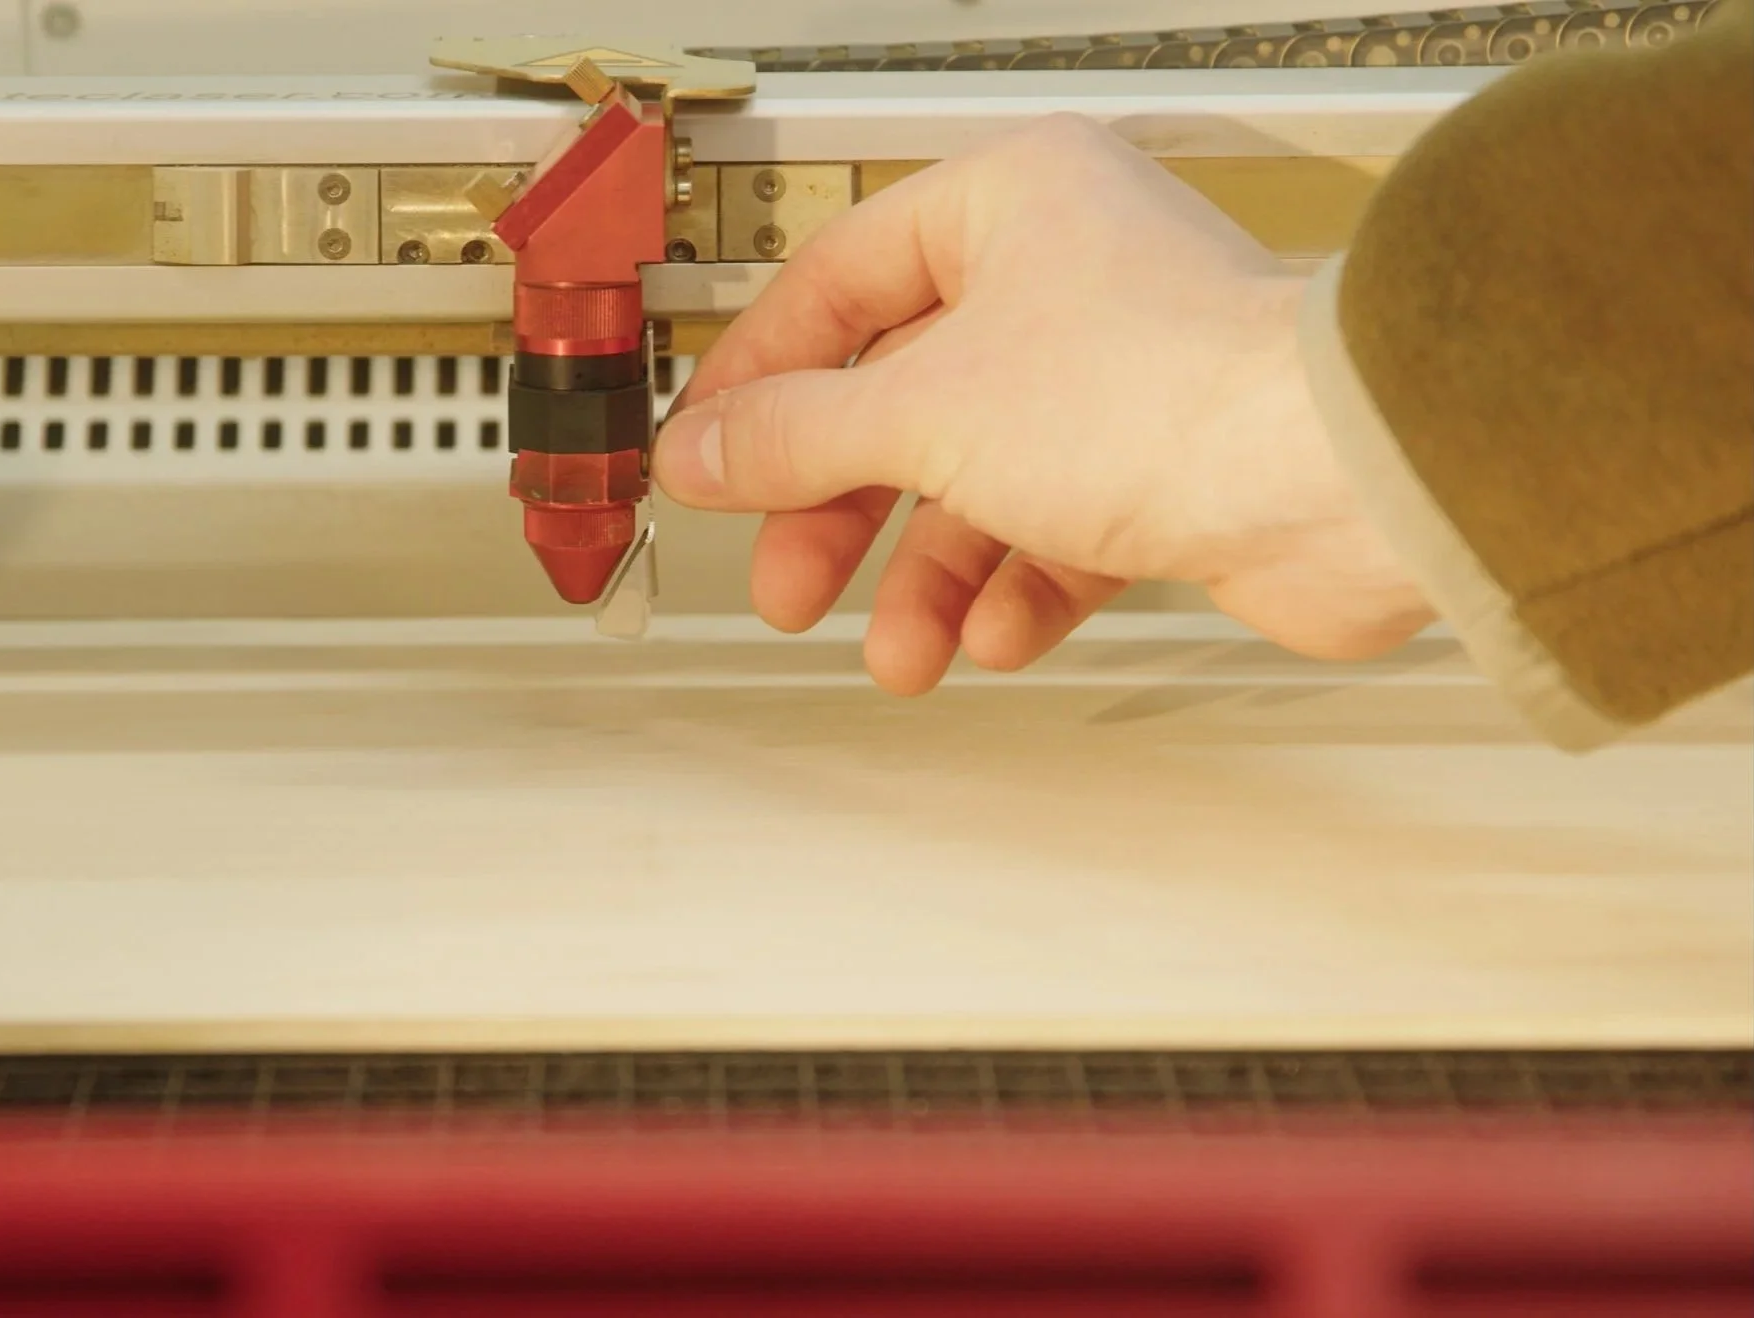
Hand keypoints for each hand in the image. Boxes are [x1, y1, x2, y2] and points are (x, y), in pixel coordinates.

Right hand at [652, 114, 1433, 694]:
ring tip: (899, 650)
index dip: (761, 380)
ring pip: (979, 482)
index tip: (711, 455)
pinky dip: (1018, 589)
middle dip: (842, 512)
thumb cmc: (1173, 393)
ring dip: (928, 578)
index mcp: (1008, 207)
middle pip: (901, 401)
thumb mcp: (924, 415)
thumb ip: (794, 437)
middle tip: (789, 580)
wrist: (1339, 484)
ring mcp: (1119, 377)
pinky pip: (1057, 532)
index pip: (836, 284)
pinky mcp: (1168, 468)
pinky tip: (998, 634)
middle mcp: (1066, 278)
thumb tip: (704, 450)